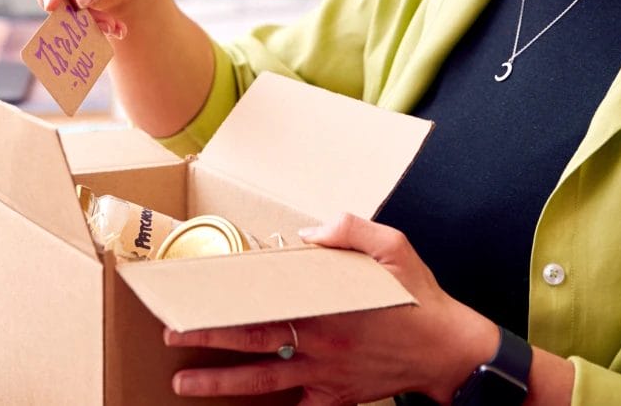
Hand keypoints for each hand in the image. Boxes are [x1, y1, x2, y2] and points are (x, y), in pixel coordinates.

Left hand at [163, 214, 499, 405]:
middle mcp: (320, 342)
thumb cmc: (419, 300)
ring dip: (221, 382)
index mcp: (328, 304)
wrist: (448, 352)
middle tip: (172, 334)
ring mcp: (324, 374)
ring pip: (263, 378)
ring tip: (184, 382)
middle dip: (209, 338)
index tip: (199, 292)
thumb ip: (351, 231)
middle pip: (254, 340)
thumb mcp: (394, 248)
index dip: (231, 296)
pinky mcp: (335, 396)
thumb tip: (308, 232)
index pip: (268, 298)